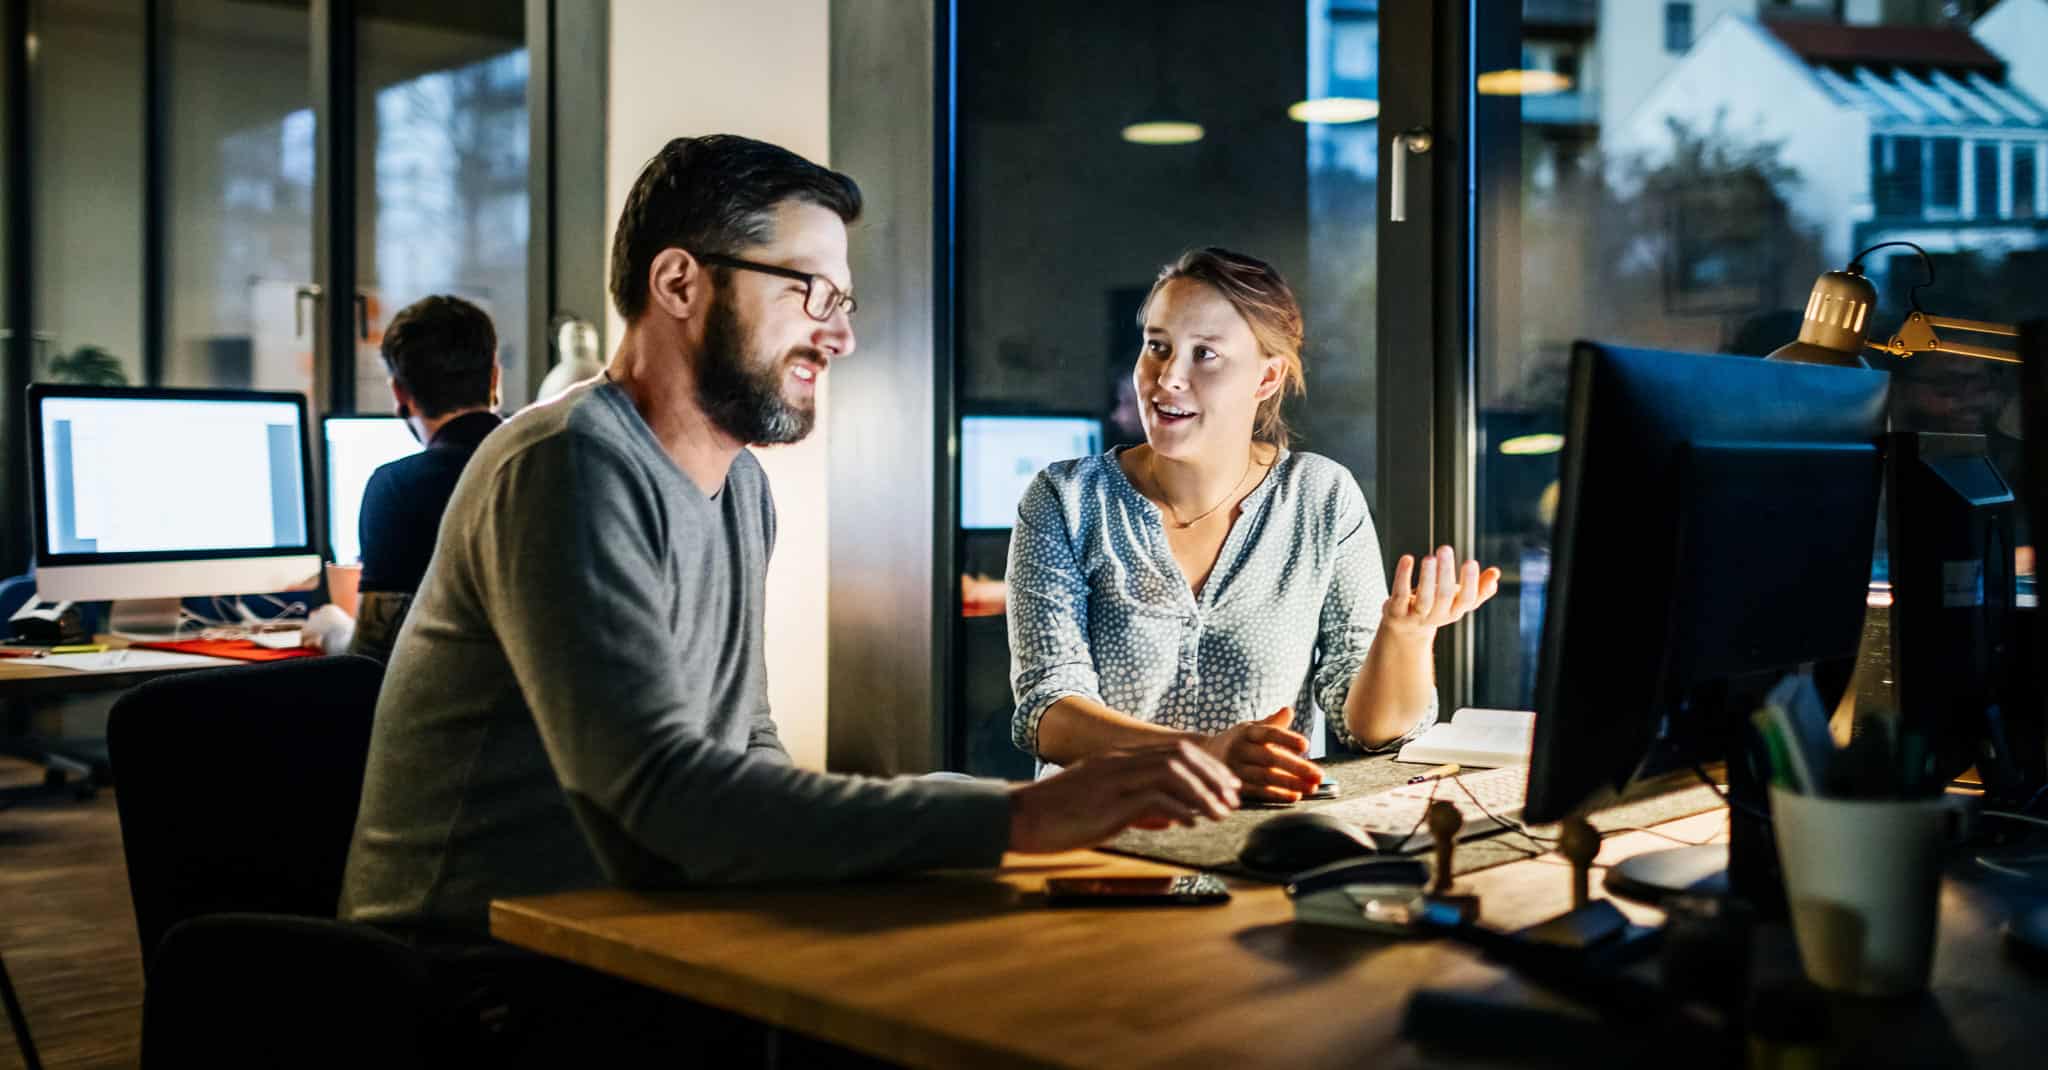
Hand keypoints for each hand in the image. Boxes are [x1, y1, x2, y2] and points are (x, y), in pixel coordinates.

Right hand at [1008, 741, 1240, 852]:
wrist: (1020, 817)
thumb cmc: (1058, 816)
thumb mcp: (1103, 806)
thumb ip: (1137, 806)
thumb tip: (1172, 815)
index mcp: (1118, 760)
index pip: (1173, 750)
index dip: (1206, 766)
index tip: (1226, 786)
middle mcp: (1120, 762)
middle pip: (1180, 755)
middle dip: (1213, 775)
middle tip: (1233, 798)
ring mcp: (1114, 778)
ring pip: (1174, 771)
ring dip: (1203, 792)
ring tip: (1221, 813)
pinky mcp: (1109, 800)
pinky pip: (1155, 796)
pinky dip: (1181, 807)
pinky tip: (1193, 822)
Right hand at [1199, 707, 1322, 801]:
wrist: (1205, 756)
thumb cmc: (1237, 741)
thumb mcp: (1250, 728)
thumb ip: (1271, 723)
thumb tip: (1288, 710)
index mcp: (1246, 731)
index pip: (1269, 733)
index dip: (1287, 738)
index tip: (1306, 745)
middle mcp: (1239, 748)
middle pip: (1270, 758)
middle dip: (1297, 767)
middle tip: (1319, 775)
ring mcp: (1235, 768)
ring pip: (1266, 777)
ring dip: (1291, 783)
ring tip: (1313, 787)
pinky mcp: (1234, 785)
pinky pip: (1258, 791)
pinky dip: (1277, 795)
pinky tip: (1296, 796)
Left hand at [1382, 545, 1500, 641]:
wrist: (1406, 629)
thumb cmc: (1437, 606)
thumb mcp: (1458, 600)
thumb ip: (1479, 588)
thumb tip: (1496, 573)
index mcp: (1455, 611)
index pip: (1467, 600)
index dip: (1470, 582)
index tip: (1471, 561)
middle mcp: (1437, 615)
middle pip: (1444, 596)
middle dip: (1445, 572)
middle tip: (1445, 549)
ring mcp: (1416, 616)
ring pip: (1424, 598)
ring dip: (1427, 577)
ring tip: (1429, 557)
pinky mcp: (1397, 612)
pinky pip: (1400, 594)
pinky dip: (1403, 576)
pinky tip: (1407, 559)